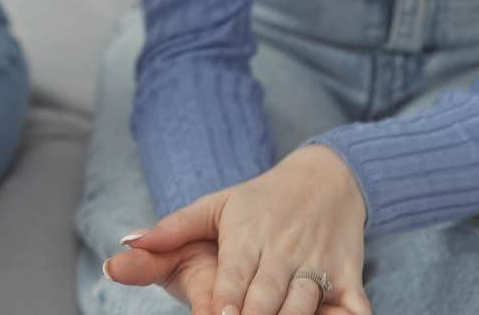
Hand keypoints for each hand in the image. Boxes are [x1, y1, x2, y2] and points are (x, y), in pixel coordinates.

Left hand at [109, 145, 372, 314]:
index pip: (234, 274)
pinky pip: (352, 304)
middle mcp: (282, 251)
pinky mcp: (347, 275)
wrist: (327, 177)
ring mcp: (316, 264)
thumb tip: (127, 242)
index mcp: (247, 235)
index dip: (226, 299)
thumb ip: (172, 229)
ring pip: (304, 300)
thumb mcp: (216, 204)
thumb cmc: (261, 199)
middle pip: (267, 294)